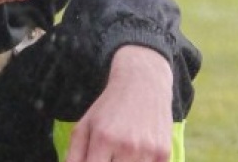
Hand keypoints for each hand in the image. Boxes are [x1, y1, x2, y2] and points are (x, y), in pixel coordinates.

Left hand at [65, 46, 173, 161]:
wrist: (144, 83)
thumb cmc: (110, 107)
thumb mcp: (85, 124)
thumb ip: (74, 154)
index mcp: (104, 139)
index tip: (96, 159)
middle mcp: (127, 146)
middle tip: (109, 153)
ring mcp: (148, 150)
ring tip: (123, 150)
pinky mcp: (164, 153)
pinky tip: (138, 150)